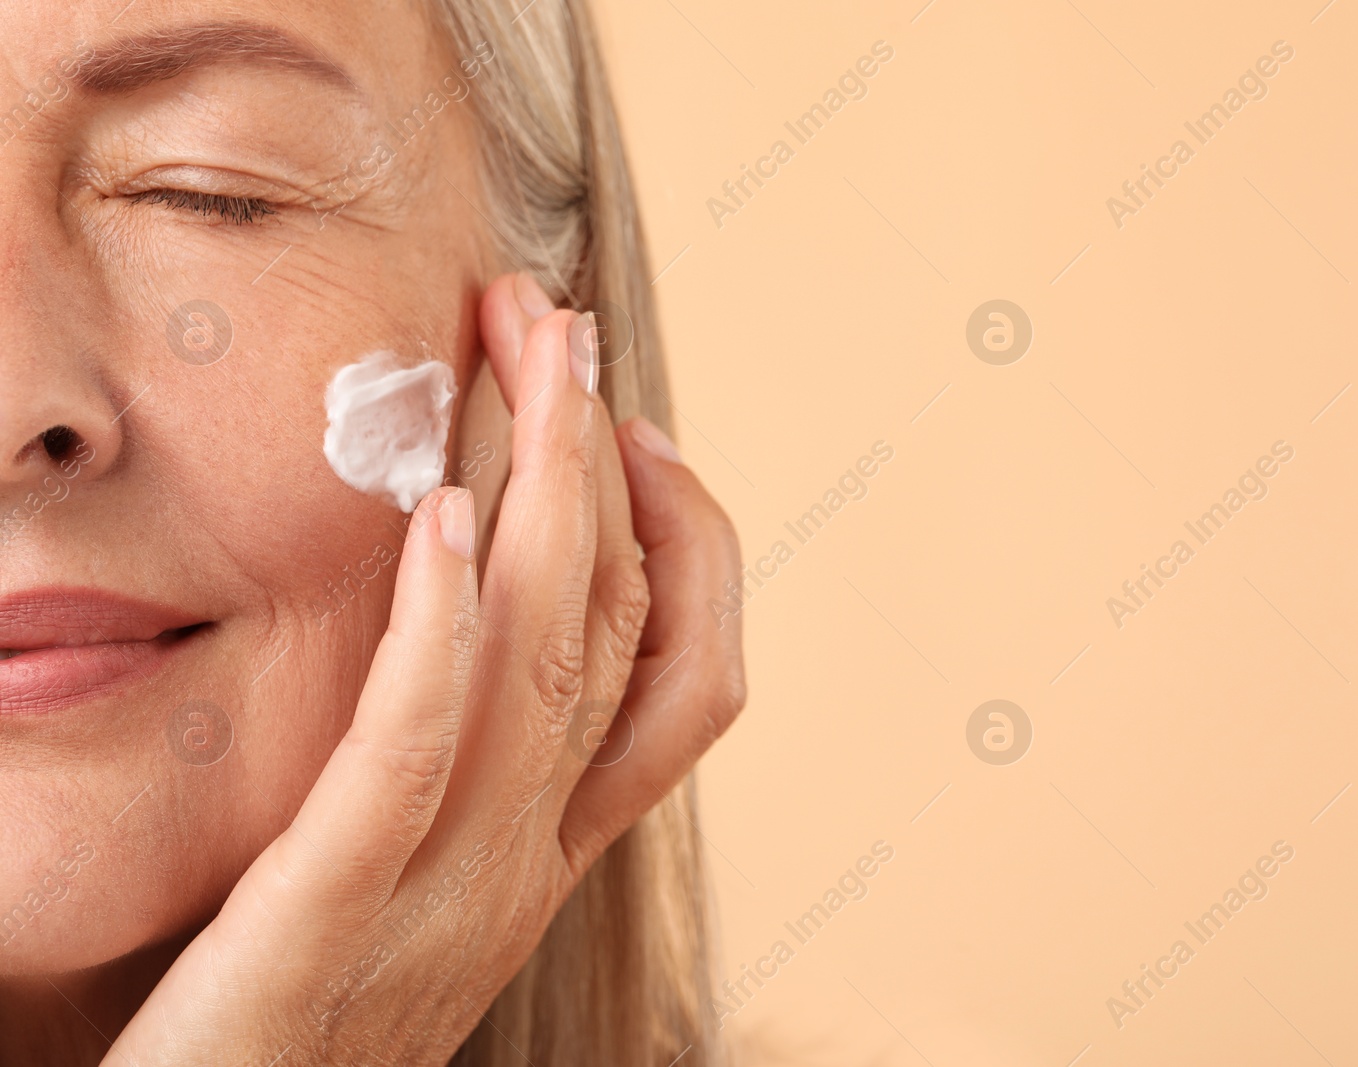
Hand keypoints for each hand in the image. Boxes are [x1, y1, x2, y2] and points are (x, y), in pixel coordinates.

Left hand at [107, 275, 745, 1064]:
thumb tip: (462, 629)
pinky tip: (442, 517)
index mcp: (543, 858)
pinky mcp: (321, 925)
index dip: (669, 530)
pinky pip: (408, 761)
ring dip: (552, 499)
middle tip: (562, 326)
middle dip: (604, 463)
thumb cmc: (287, 1025)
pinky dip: (439, 631)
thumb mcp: (407, 885)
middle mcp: (523, 872)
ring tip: (535, 365)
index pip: (669, 674)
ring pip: (547, 673)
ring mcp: (442, 900)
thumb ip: (451, 776)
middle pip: (620, 637)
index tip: (617, 416)